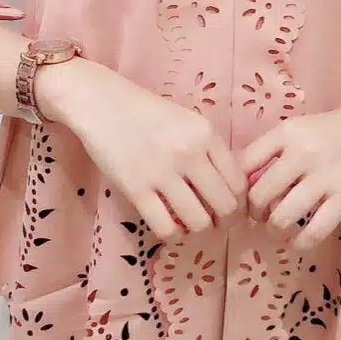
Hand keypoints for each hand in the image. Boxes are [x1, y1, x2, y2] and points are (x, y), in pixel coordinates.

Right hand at [36, 58, 246, 242]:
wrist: (101, 103)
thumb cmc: (146, 112)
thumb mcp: (188, 121)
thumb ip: (210, 149)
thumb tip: (231, 188)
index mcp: (207, 134)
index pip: (239, 183)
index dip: (239, 203)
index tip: (229, 208)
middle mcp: (189, 153)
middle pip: (225, 206)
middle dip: (224, 223)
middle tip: (215, 224)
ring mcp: (162, 172)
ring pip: (199, 222)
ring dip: (199, 230)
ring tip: (191, 226)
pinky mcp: (136, 189)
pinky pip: (166, 227)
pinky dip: (173, 235)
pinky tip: (170, 228)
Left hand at [239, 96, 340, 252]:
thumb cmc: (336, 130)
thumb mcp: (300, 130)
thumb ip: (273, 151)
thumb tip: (243, 183)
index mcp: (286, 133)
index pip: (245, 163)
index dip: (236, 185)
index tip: (240, 196)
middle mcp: (302, 154)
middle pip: (260, 194)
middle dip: (254, 213)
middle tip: (258, 217)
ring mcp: (324, 177)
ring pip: (283, 216)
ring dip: (273, 230)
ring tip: (275, 231)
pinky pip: (315, 230)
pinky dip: (300, 242)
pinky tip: (296, 242)